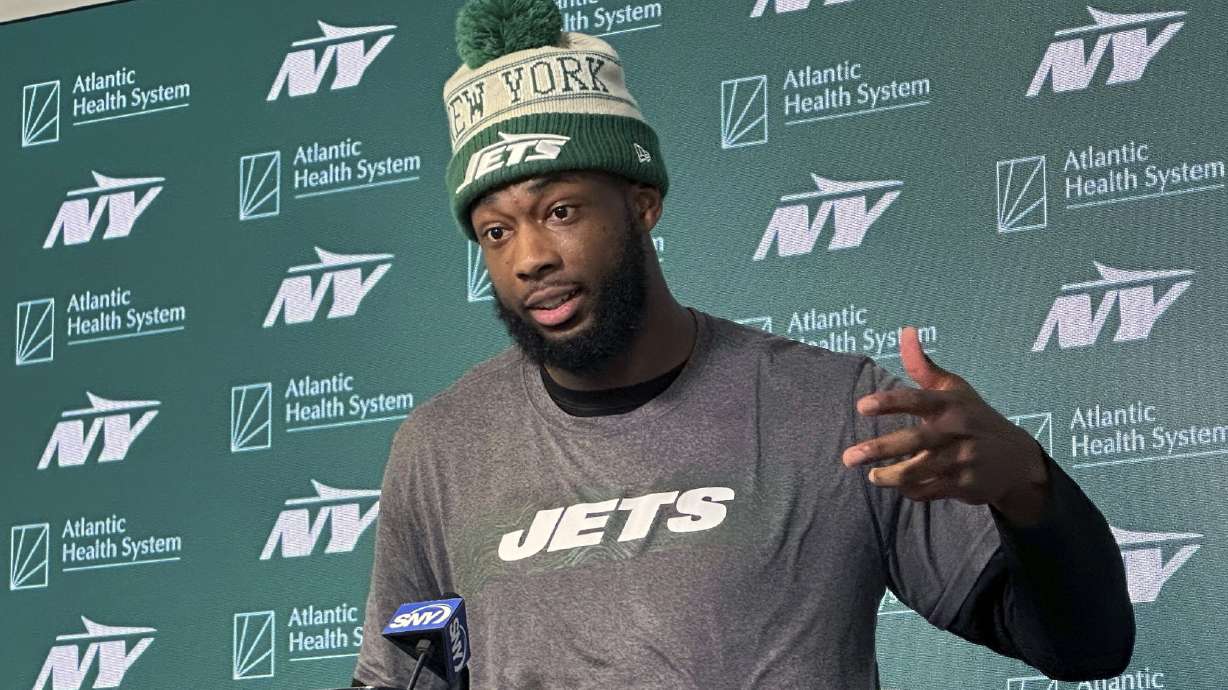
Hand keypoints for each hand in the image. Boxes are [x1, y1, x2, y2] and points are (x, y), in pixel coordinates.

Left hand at [842, 327, 1048, 522]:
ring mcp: (962, 460)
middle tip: (848, 457)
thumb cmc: (975, 418)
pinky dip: (911, 491)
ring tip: (872, 476)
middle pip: (913, 440)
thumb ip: (924, 367)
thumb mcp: (955, 390)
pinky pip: (930, 491)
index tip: (862, 406)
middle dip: (879, 450)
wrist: (1017, 460)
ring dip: (891, 476)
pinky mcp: (965, 485)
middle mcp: (957, 431)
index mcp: (951, 404)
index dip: (890, 402)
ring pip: (919, 471)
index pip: (918, 400)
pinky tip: (899, 486)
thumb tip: (906, 331)